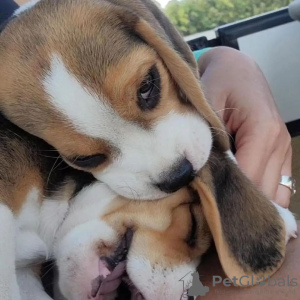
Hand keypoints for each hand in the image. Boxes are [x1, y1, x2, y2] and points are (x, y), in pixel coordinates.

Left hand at [198, 47, 291, 206]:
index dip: (227, 197)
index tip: (205, 208)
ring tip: (225, 210)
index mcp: (263, 131)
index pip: (248, 179)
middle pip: (263, 192)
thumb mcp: (206, 106)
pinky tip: (241, 200)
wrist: (237, 68)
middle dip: (237, 205)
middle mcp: (280, 144)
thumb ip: (206, 140)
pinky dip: (262, 197)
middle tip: (212, 215)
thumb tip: (199, 176)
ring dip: (250, 203)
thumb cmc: (219, 82)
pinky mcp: (280, 153)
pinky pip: (279, 186)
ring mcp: (284, 150)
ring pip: (274, 194)